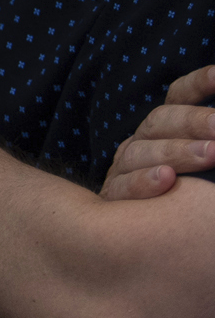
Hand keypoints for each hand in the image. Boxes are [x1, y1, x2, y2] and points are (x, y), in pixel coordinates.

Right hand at [103, 65, 214, 199]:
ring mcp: (123, 167)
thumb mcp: (196, 158)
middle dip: (194, 121)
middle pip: (161, 122)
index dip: (198, 84)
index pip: (178, 97)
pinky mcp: (112, 197)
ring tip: (212, 153)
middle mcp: (141, 141)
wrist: (129, 233)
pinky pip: (124, 186)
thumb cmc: (181, 194)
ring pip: (143, 151)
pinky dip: (145, 182)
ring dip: (178, 151)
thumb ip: (206, 141)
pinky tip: (167, 179)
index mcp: (163, 128)